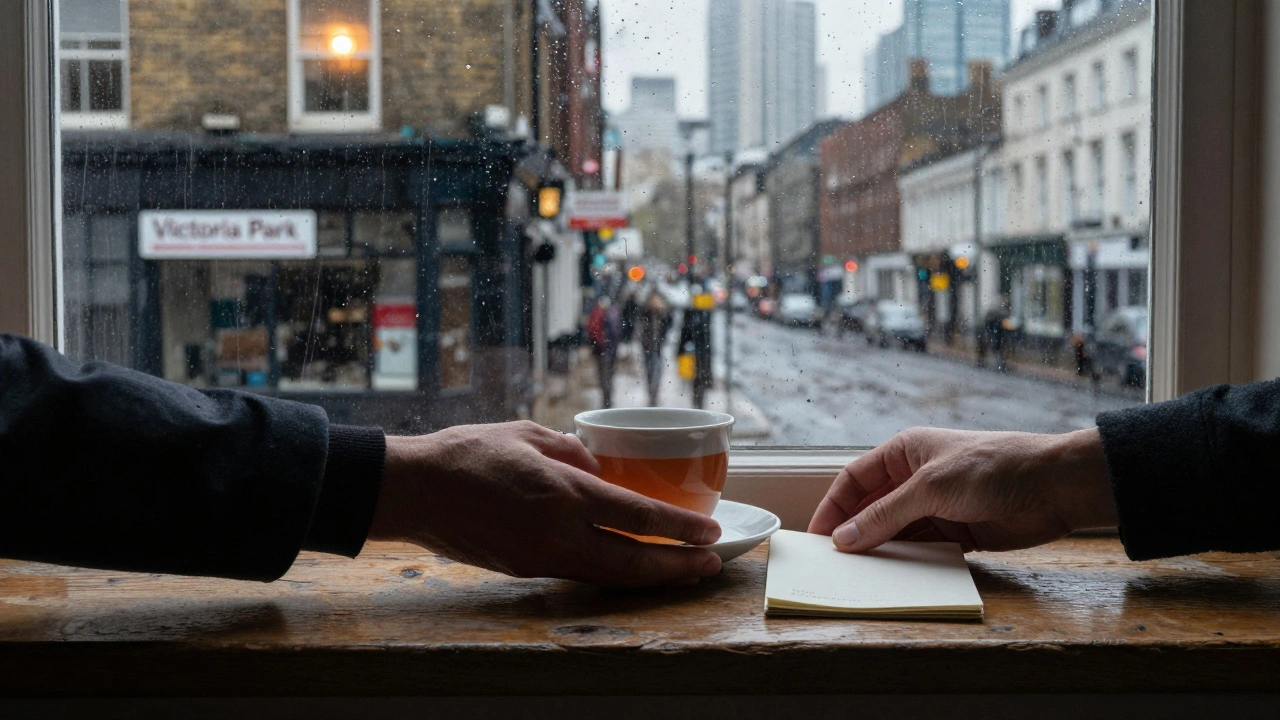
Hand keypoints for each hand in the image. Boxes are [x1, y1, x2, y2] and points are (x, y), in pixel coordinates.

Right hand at [369, 421, 722, 585]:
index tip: (709, 532)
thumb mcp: (529, 434)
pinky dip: (614, 574)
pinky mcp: (525, 569)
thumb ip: (574, 452)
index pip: (637, 517)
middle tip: (710, 565)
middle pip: (632, 562)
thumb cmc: (467, 453)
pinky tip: (631, 567)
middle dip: (677, 568)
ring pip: (609, 576)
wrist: (414, 491)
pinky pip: (582, 574)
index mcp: (562, 493)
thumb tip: (603, 467)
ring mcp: (540, 558)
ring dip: (650, 577)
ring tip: (682, 573)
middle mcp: (557, 533)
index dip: (679, 529)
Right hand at [807, 427, 1116, 552]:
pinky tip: (894, 577)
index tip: (817, 536)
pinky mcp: (957, 531)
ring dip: (880, 550)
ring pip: (895, 531)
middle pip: (872, 507)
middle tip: (833, 562)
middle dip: (853, 531)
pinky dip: (908, 562)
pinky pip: (922, 549)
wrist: (1054, 486)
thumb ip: (886, 515)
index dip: (833, 506)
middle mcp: (916, 478)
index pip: (855, 479)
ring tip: (858, 575)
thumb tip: (845, 538)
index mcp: (905, 452)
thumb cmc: (992, 468)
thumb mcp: (931, 488)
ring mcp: (936, 506)